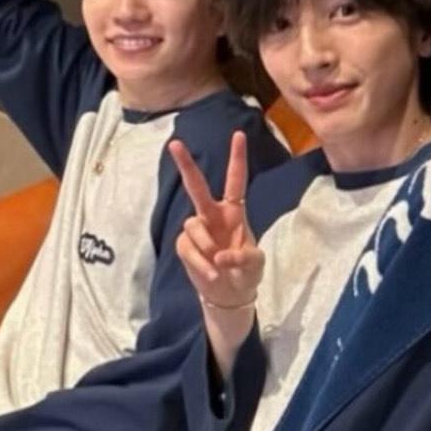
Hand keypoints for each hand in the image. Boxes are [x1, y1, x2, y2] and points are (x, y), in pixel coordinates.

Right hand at [170, 130, 262, 312]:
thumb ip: (244, 258)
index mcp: (235, 211)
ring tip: (218, 265)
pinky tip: (210, 273)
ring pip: (193, 225)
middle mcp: (213, 215)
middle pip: (197, 186)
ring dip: (205, 246)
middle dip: (186, 165)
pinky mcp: (185, 246)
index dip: (237, 158)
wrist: (229, 294)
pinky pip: (187, 248)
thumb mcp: (256, 264)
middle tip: (174, 144)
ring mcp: (197, 230)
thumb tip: (220, 256)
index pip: (236, 180)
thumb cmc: (247, 272)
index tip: (238, 135)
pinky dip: (199, 262)